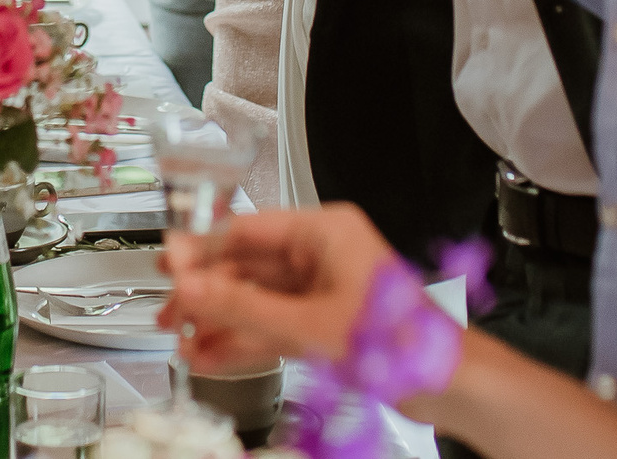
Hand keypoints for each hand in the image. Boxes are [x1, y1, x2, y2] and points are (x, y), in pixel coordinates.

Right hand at [159, 205, 392, 372]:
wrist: (448, 385)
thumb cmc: (402, 342)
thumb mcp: (307, 324)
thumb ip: (241, 308)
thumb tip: (191, 287)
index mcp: (325, 232)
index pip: (246, 230)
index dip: (202, 250)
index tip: (168, 264)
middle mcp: (323, 255)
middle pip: (247, 267)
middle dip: (206, 292)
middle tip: (169, 309)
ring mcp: (323, 291)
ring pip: (257, 300)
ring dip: (220, 321)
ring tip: (183, 338)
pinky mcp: (325, 323)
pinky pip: (272, 325)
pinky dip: (244, 340)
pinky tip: (213, 354)